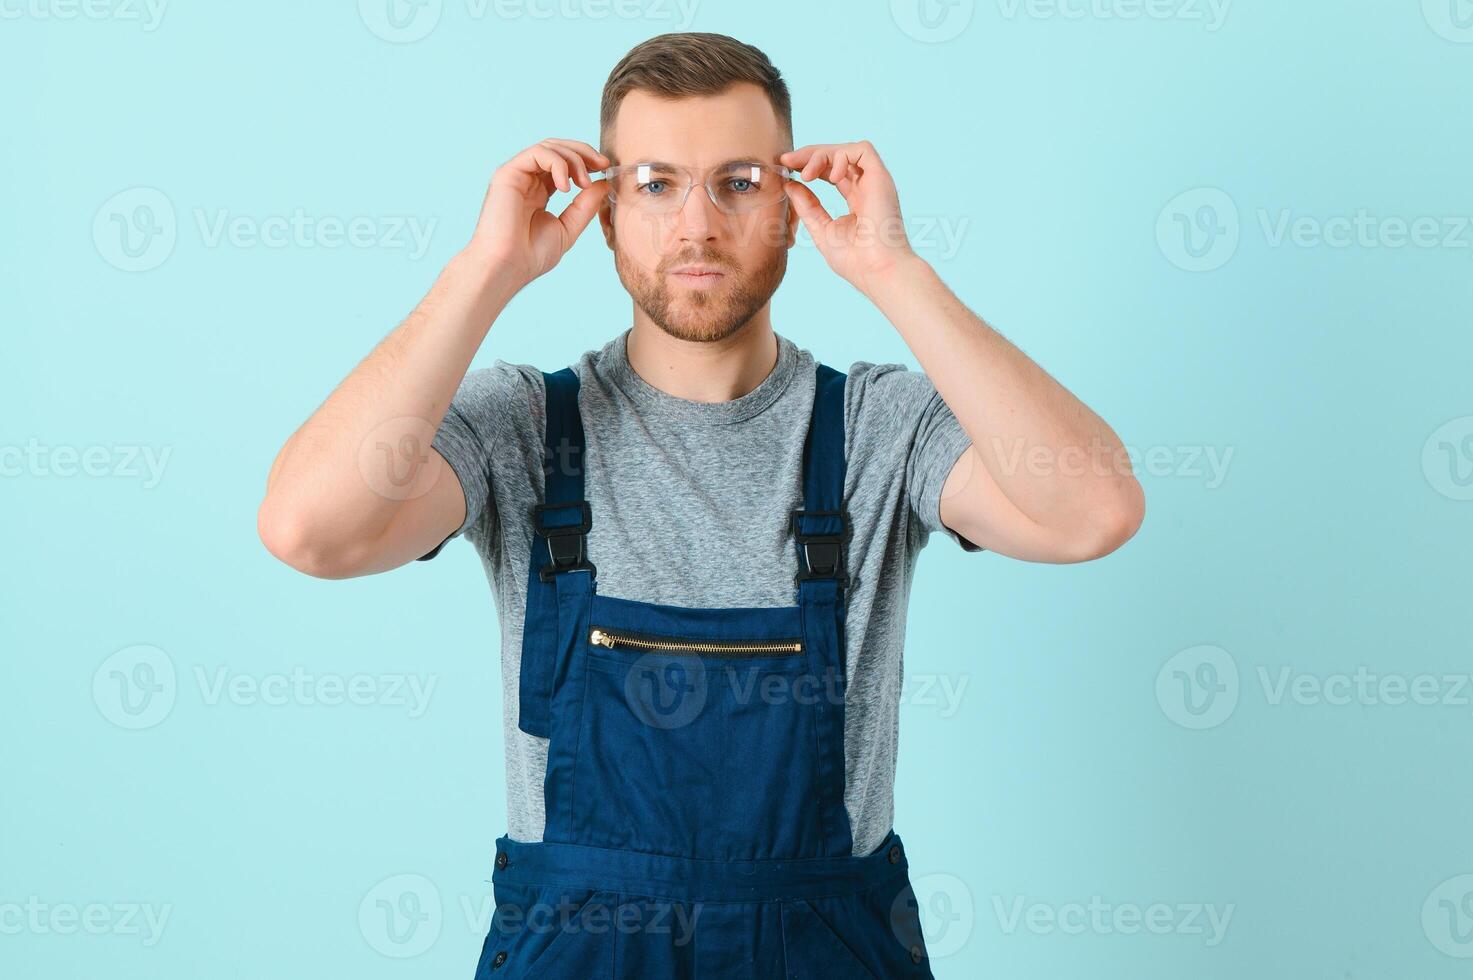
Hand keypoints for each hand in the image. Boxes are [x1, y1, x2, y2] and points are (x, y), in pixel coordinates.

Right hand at [466, 138, 608, 289]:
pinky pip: (537, 153)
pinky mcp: (508, 173)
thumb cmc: (532, 255)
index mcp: (539, 191)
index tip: (605, 169)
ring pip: (549, 147)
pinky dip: (558, 164)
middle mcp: (526, 179)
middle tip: (603, 164)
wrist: (508, 266)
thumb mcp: (568, 227)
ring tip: (584, 183)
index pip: (563, 163)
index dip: (586, 161)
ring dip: (574, 159)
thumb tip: (603, 182)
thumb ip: (585, 205)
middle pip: (557, 148)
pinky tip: (566, 187)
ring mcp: (516, 175)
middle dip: (583, 152)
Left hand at [780, 141, 919, 296]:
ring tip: (806, 175)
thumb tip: (790, 185)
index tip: (786, 168)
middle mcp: (867, 187)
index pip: (830, 172)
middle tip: (787, 161)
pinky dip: (842, 156)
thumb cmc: (855, 260)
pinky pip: (862, 150)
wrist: (877, 270)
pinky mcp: (881, 177)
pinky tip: (830, 177)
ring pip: (847, 150)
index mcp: (856, 199)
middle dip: (809, 154)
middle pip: (836, 157)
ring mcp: (875, 182)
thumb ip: (808, 206)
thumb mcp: (822, 229)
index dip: (808, 165)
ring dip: (821, 155)